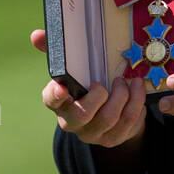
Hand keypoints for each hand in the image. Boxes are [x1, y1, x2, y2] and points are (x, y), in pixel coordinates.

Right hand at [30, 29, 146, 148]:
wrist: (110, 115)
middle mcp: (72, 121)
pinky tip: (137, 88)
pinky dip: (136, 101)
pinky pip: (128, 121)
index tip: (61, 86)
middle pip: (81, 115)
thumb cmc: (88, 86)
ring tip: (127, 81)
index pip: (51, 100)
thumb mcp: (75, 70)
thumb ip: (57, 52)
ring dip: (123, 95)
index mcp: (59, 101)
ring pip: (109, 118)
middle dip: (99, 96)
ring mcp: (93, 133)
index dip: (55, 95)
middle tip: (112, 80)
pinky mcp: (113, 138)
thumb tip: (36, 35)